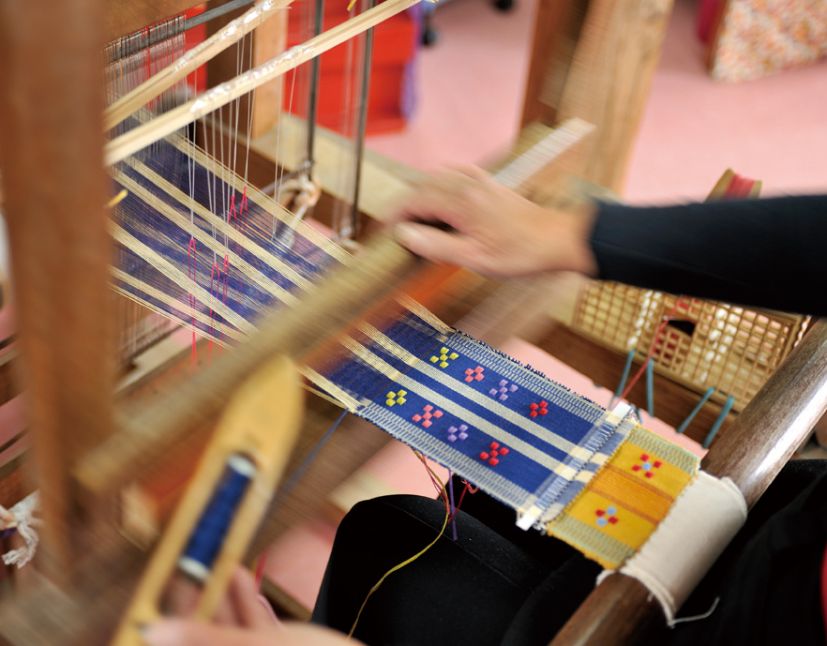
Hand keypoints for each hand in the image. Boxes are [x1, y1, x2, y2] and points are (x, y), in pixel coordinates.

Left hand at [143, 568, 354, 645]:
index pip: (185, 641)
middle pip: (208, 635)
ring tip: (219, 564)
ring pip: (232, 632)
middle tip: (194, 564)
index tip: (170, 578)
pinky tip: (245, 581)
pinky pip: (257, 632)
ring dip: (225, 598)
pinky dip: (249, 607)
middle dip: (202, 600)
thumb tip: (153, 631)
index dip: (174, 614)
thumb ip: (208, 638)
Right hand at [389, 166, 596, 277]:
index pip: (414, 201)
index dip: (395, 215)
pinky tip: (441, 198)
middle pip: (422, 186)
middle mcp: (467, 185)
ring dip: (421, 195)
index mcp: (460, 202)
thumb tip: (405, 235)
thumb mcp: (474, 258)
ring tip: (414, 219)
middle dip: (404, 205)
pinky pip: (456, 175)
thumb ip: (437, 246)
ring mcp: (479, 181)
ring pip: (437, 178)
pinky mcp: (490, 184)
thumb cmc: (519, 253)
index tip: (383, 230)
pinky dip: (441, 185)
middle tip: (394, 228)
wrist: (557, 239)